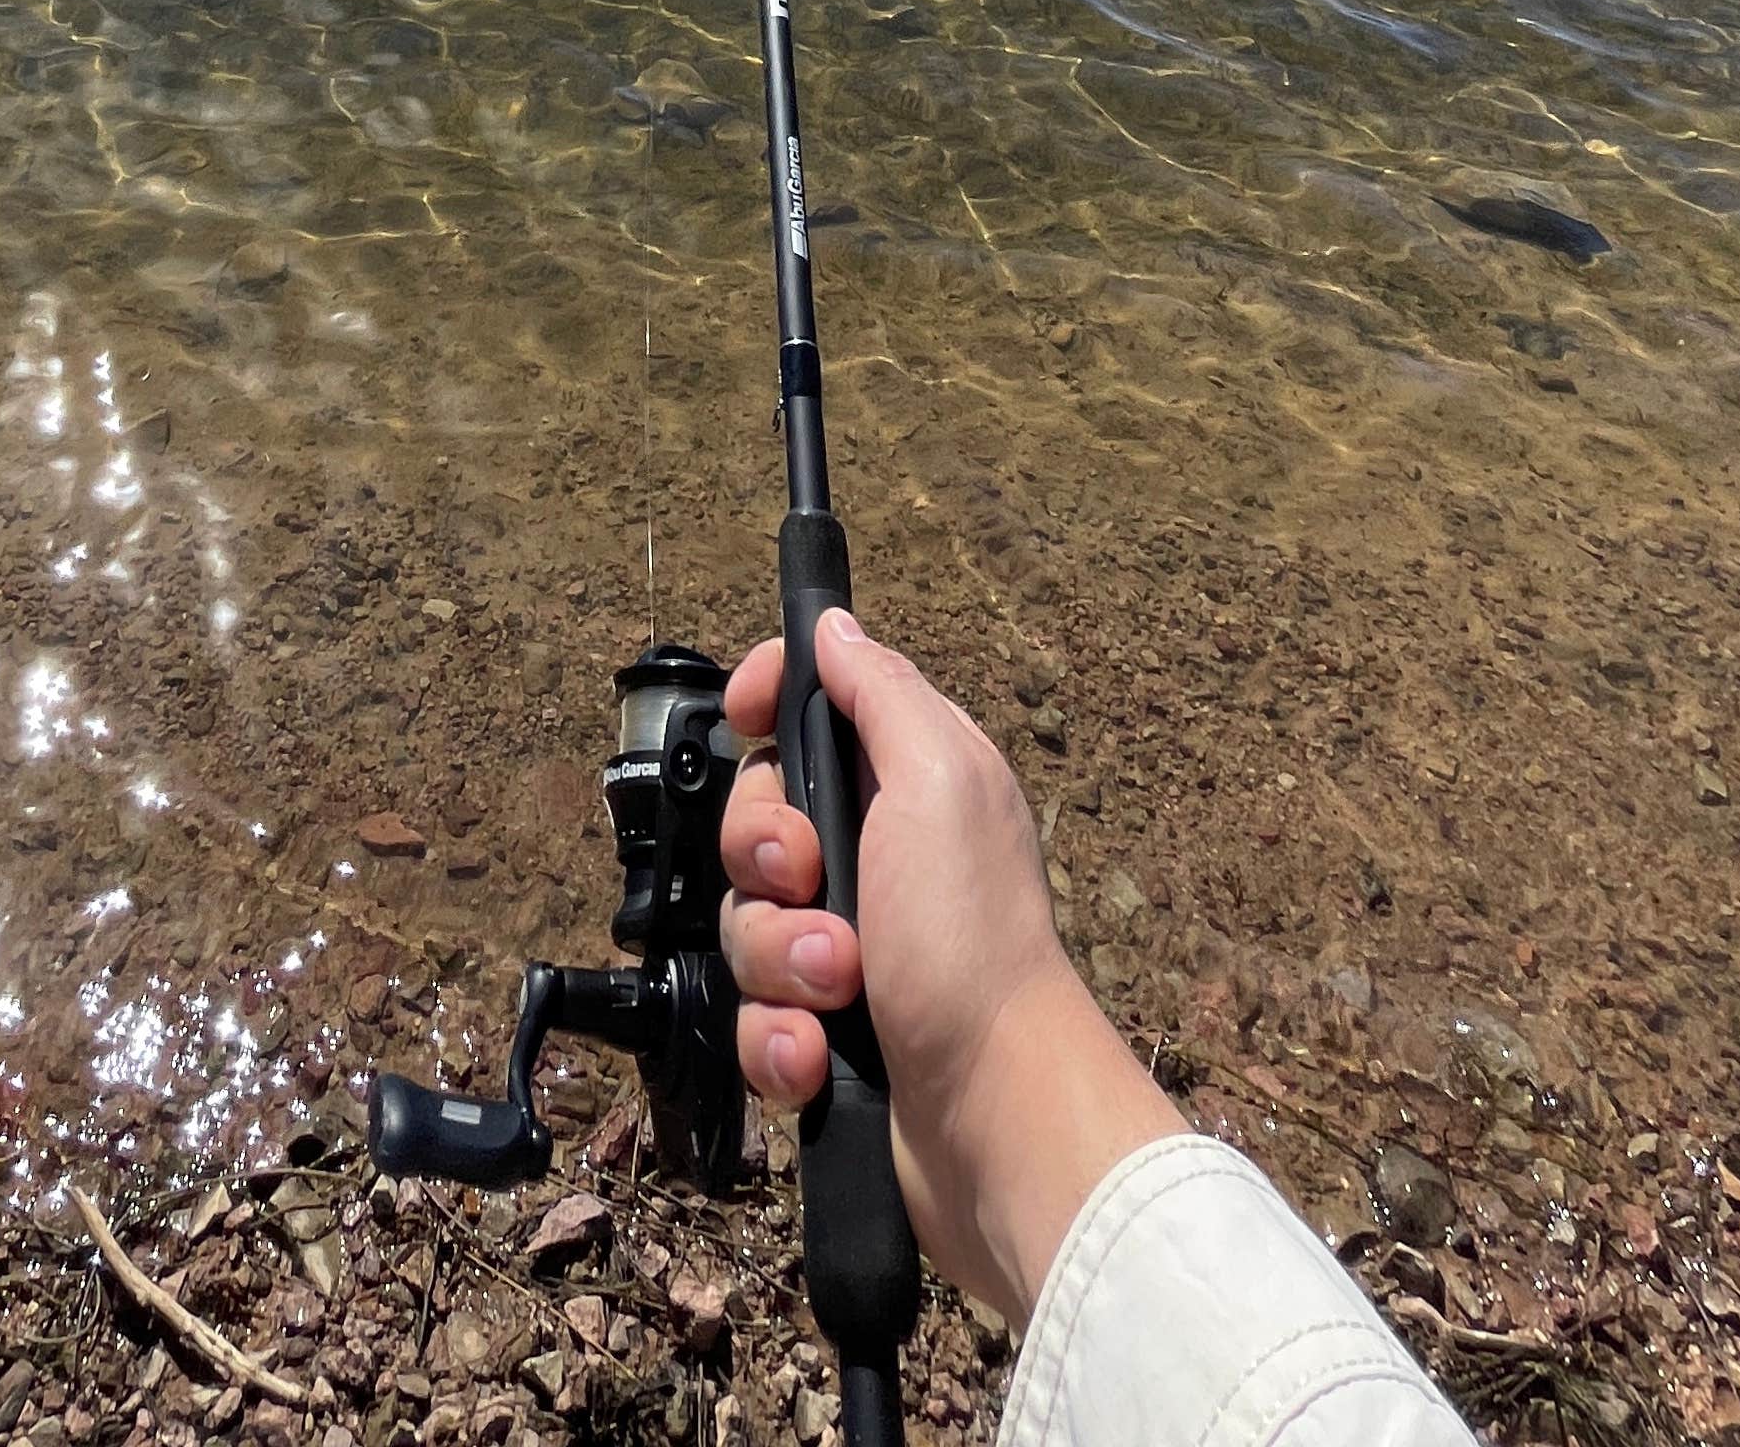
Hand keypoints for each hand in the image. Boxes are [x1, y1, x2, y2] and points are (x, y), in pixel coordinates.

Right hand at [720, 613, 1183, 1327]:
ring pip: (748, 926)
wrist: (994, 1115)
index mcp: (909, 782)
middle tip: (815, 884)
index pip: (809, 709)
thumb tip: (834, 624)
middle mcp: (877, 858)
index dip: (765, 702)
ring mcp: (848, 950)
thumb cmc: (974, 938)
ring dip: (781, 962)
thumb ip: (881, 694)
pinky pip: (753, 1018)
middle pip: (755, 821)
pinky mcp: (826, 1034)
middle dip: (767, 858)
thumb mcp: (939, 780)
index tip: (745, 715)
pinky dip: (778, 1041)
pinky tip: (817, 1057)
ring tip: (841, 991)